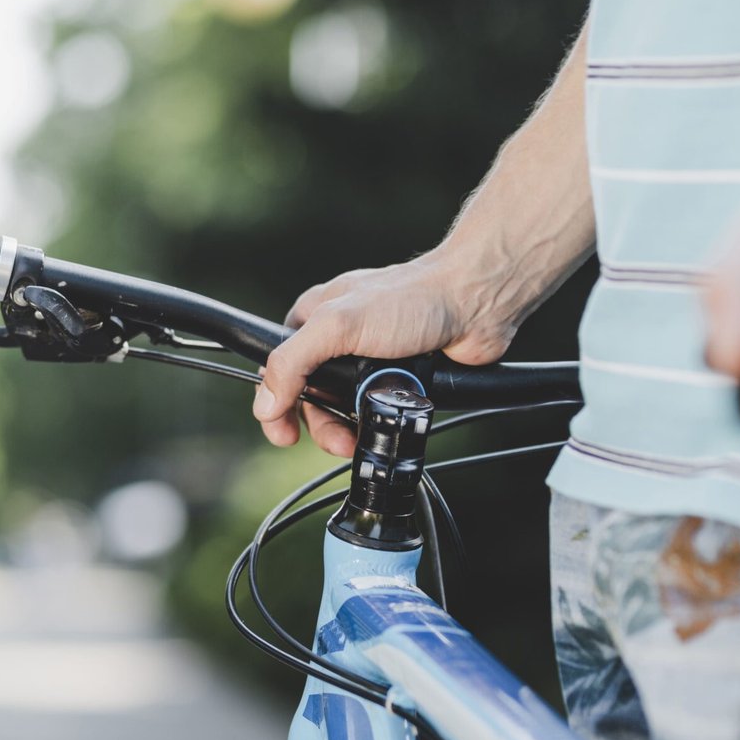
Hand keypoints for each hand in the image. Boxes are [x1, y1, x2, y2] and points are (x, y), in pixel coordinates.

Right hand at [254, 251, 519, 455]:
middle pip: (312, 398)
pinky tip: (388, 421)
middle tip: (337, 441)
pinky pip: (378, 412)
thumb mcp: (338, 325)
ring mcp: (369, 362)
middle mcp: (338, 341)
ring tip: (361, 436)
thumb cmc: (412, 299)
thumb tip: (265, 403)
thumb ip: (293, 362)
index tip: (284, 433)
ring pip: (345, 410)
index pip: (279, 370)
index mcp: (314, 320)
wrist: (474, 304)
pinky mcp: (398, 379)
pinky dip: (379, 422)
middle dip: (321, 425)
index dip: (277, 405)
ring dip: (349, 428)